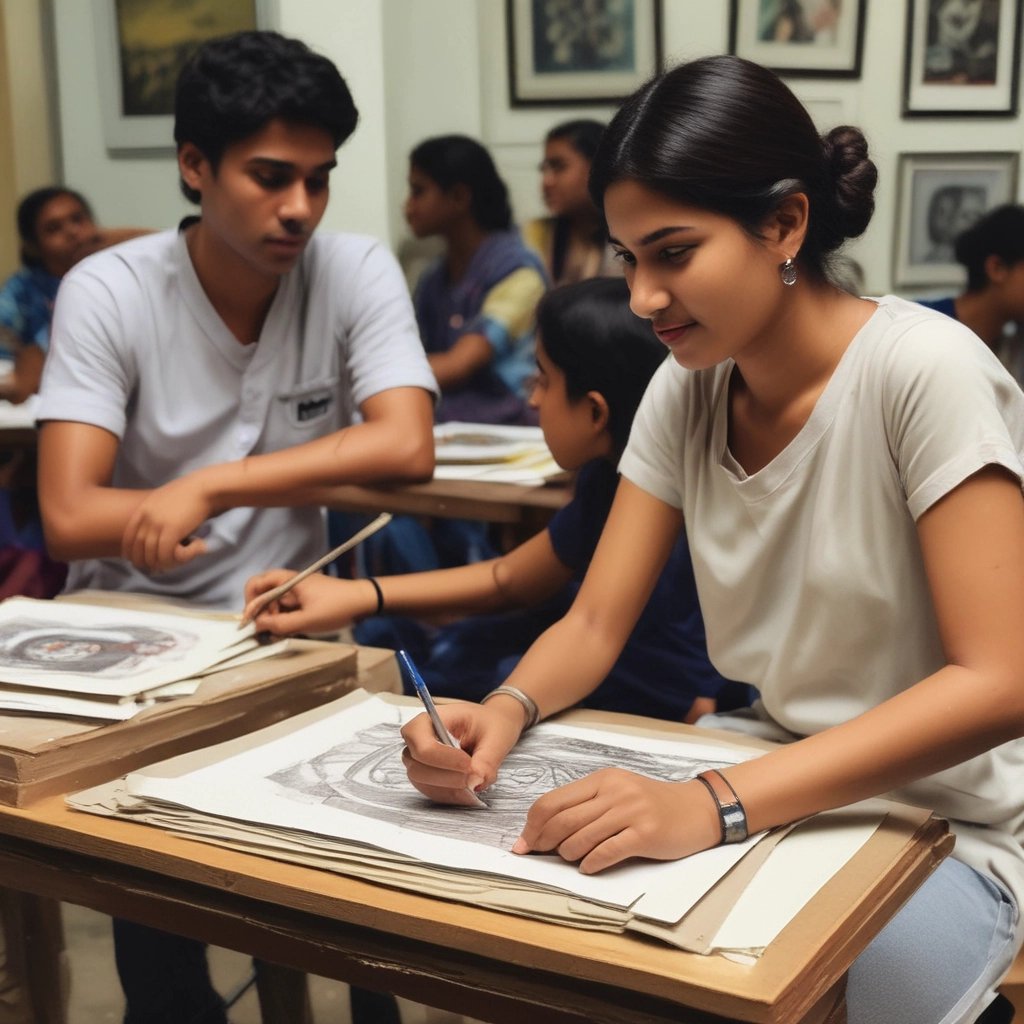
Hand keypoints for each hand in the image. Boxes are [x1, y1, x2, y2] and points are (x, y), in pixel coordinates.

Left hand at [121, 473, 213, 572]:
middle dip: (142, 561)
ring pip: (151, 553)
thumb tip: (160, 522)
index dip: (130, 550)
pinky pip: (165, 554)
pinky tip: (177, 561)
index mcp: (144, 508)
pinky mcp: (172, 531)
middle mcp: (147, 517)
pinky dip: (169, 561)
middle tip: (151, 568)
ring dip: (158, 564)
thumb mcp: (166, 497)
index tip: (133, 559)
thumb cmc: (192, 492)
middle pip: (138, 547)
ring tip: (167, 567)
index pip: (128, 535)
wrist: (205, 488)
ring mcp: (158, 524)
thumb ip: (158, 510)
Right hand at [243, 571, 367, 633]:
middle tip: (267, 631)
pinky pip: (287, 608)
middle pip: (264, 594)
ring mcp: (298, 591)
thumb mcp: (307, 620)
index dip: (249, 603)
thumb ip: (280, 624)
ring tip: (279, 633)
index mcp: (288, 581)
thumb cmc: (337, 608)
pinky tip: (290, 630)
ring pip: (275, 603)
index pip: (256, 584)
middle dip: (261, 613)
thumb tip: (257, 626)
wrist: (365, 601)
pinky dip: (284, 619)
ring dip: (273, 618)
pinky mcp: (306, 599)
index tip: (250, 622)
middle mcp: (290, 583)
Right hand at [401, 700, 522, 805]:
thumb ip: (486, 760)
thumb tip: (475, 782)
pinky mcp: (425, 777)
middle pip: (418, 769)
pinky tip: (470, 791)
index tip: (469, 765)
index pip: (423, 747)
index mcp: (429, 720)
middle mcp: (417, 740)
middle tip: (475, 777)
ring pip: (423, 784)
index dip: (445, 761)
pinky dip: (452, 796)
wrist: (490, 728)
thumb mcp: (495, 736)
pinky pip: (432, 793)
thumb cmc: (489, 723)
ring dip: (451, 790)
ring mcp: (418, 760)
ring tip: (476, 783)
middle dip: (449, 778)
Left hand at [511, 770, 721, 873]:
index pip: (553, 800)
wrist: (697, 809)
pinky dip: (591, 864)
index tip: (523, 843)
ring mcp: (630, 811)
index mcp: (601, 780)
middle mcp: (614, 791)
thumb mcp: (617, 793)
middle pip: (562, 820)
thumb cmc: (652, 805)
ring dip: (568, 854)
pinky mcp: (646, 833)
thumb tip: (546, 832)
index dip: (533, 825)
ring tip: (571, 860)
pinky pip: (607, 851)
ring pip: (581, 837)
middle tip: (539, 855)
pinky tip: (589, 868)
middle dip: (544, 842)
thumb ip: (586, 806)